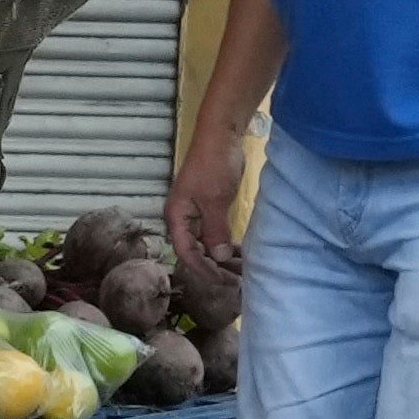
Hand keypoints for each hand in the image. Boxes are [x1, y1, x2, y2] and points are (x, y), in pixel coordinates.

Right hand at [166, 132, 250, 281]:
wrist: (221, 135)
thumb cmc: (213, 165)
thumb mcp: (214, 200)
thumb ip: (215, 230)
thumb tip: (217, 258)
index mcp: (176, 216)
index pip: (186, 252)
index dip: (202, 270)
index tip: (222, 282)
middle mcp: (183, 218)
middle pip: (196, 251)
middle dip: (214, 267)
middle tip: (237, 281)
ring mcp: (197, 212)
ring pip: (207, 243)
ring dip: (222, 257)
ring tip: (242, 270)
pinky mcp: (210, 207)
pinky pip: (216, 232)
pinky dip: (226, 243)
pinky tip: (240, 252)